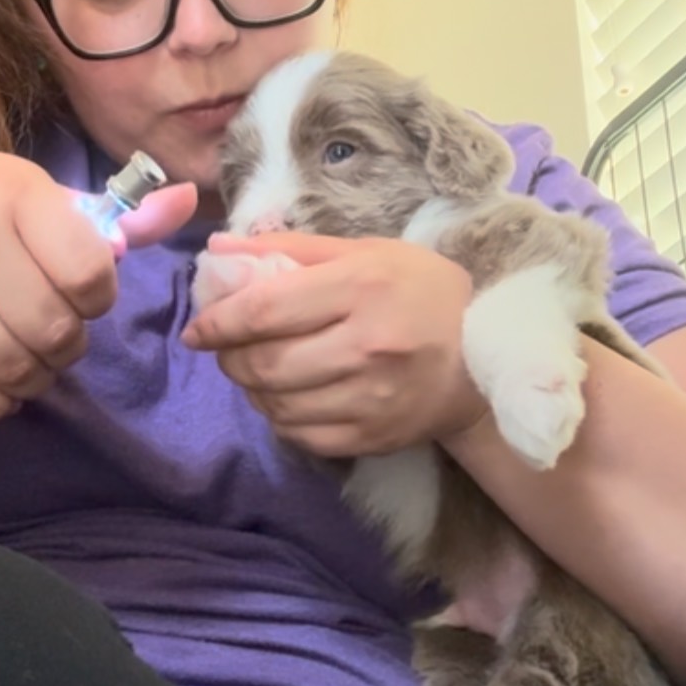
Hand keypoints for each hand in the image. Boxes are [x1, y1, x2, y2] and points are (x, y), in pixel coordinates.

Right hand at [0, 152, 196, 422]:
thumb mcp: (21, 188)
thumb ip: (104, 213)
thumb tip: (188, 202)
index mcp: (13, 193)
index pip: (89, 270)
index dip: (96, 297)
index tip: (80, 293)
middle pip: (54, 329)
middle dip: (67, 345)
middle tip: (54, 335)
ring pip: (15, 366)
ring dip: (35, 378)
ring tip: (29, 360)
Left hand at [181, 230, 486, 456]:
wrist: (487, 356)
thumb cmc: (420, 291)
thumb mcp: (365, 252)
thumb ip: (291, 249)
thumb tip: (219, 252)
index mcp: (361, 287)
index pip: (265, 309)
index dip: (219, 320)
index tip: (198, 328)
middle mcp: (366, 345)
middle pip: (265, 363)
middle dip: (229, 358)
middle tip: (224, 350)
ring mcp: (372, 398)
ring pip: (277, 404)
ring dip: (251, 389)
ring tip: (253, 371)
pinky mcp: (374, 436)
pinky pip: (301, 435)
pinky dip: (279, 418)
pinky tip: (284, 398)